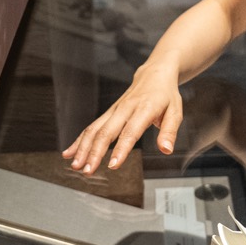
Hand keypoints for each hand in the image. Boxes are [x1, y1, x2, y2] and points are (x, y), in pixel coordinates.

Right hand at [61, 61, 181, 173]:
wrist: (154, 74)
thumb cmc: (166, 95)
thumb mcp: (175, 112)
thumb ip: (169, 131)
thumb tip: (166, 149)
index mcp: (144, 109)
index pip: (130, 132)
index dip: (121, 149)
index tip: (113, 165)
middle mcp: (125, 109)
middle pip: (106, 132)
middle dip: (94, 152)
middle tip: (88, 170)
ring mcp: (114, 110)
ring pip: (94, 129)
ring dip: (83, 148)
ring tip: (76, 166)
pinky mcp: (108, 113)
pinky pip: (91, 127)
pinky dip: (79, 140)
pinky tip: (70, 153)